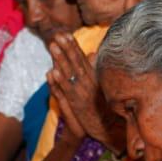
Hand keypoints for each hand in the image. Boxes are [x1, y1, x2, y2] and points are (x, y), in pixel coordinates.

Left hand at [47, 32, 116, 146]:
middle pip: (76, 61)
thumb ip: (94, 68)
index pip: (81, 58)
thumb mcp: (100, 84)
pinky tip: (52, 72)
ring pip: (70, 72)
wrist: (108, 126)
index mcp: (93, 76)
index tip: (65, 34)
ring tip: (53, 47)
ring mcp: (83, 91)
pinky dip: (60, 81)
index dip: (73, 45)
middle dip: (66, 47)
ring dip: (61, 59)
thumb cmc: (103, 105)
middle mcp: (89, 81)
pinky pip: (67, 90)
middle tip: (57, 35)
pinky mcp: (78, 103)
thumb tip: (92, 53)